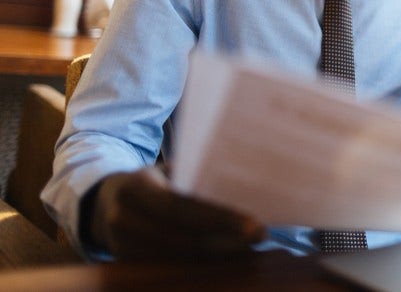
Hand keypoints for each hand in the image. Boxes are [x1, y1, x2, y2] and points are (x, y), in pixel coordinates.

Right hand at [88, 167, 265, 260]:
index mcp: (135, 188)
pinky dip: (201, 264)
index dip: (218, 218)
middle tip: (260, 235)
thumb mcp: (165, 171)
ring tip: (249, 246)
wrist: (103, 204)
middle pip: (182, 238)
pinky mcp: (127, 265)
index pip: (181, 206)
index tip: (254, 223)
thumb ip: (194, 174)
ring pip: (178, 258)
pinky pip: (169, 268)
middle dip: (225, 240)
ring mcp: (122, 247)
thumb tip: (242, 178)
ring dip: (217, 255)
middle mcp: (124, 219)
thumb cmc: (150, 182)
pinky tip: (227, 256)